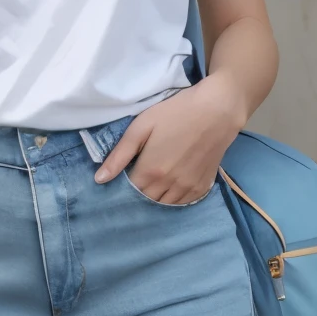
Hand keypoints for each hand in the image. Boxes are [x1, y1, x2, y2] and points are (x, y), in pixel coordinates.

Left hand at [93, 76, 245, 203]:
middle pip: (146, 201)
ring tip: (154, 180)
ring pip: (164, 205)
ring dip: (156, 197)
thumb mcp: (141, 126)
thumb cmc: (176, 113)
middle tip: (139, 175)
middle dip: (139, 192)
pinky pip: (183, 203)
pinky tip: (171, 184)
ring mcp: (187, 189)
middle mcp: (169, 186)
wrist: (217, 110)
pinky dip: (173, 198)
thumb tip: (99, 180)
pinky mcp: (202, 187)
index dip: (123, 186)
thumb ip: (119, 155)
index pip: (129, 192)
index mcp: (151, 171)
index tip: (123, 176)